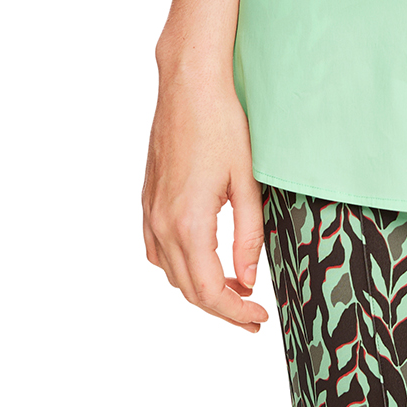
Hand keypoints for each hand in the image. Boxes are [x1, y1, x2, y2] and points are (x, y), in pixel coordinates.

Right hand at [142, 54, 268, 332]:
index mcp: (189, 224)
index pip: (209, 291)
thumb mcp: (247, 182)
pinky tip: (203, 259)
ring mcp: (150, 212)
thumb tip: (248, 278)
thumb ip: (249, 235)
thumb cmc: (221, 125)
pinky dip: (180, 265)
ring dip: (200, 287)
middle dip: (222, 307)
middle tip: (252, 314)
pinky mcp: (148, 200)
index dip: (235, 313)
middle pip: (188, 289)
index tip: (259, 319)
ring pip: (170, 272)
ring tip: (235, 288)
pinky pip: (157, 249)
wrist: (188, 87)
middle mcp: (162, 224)